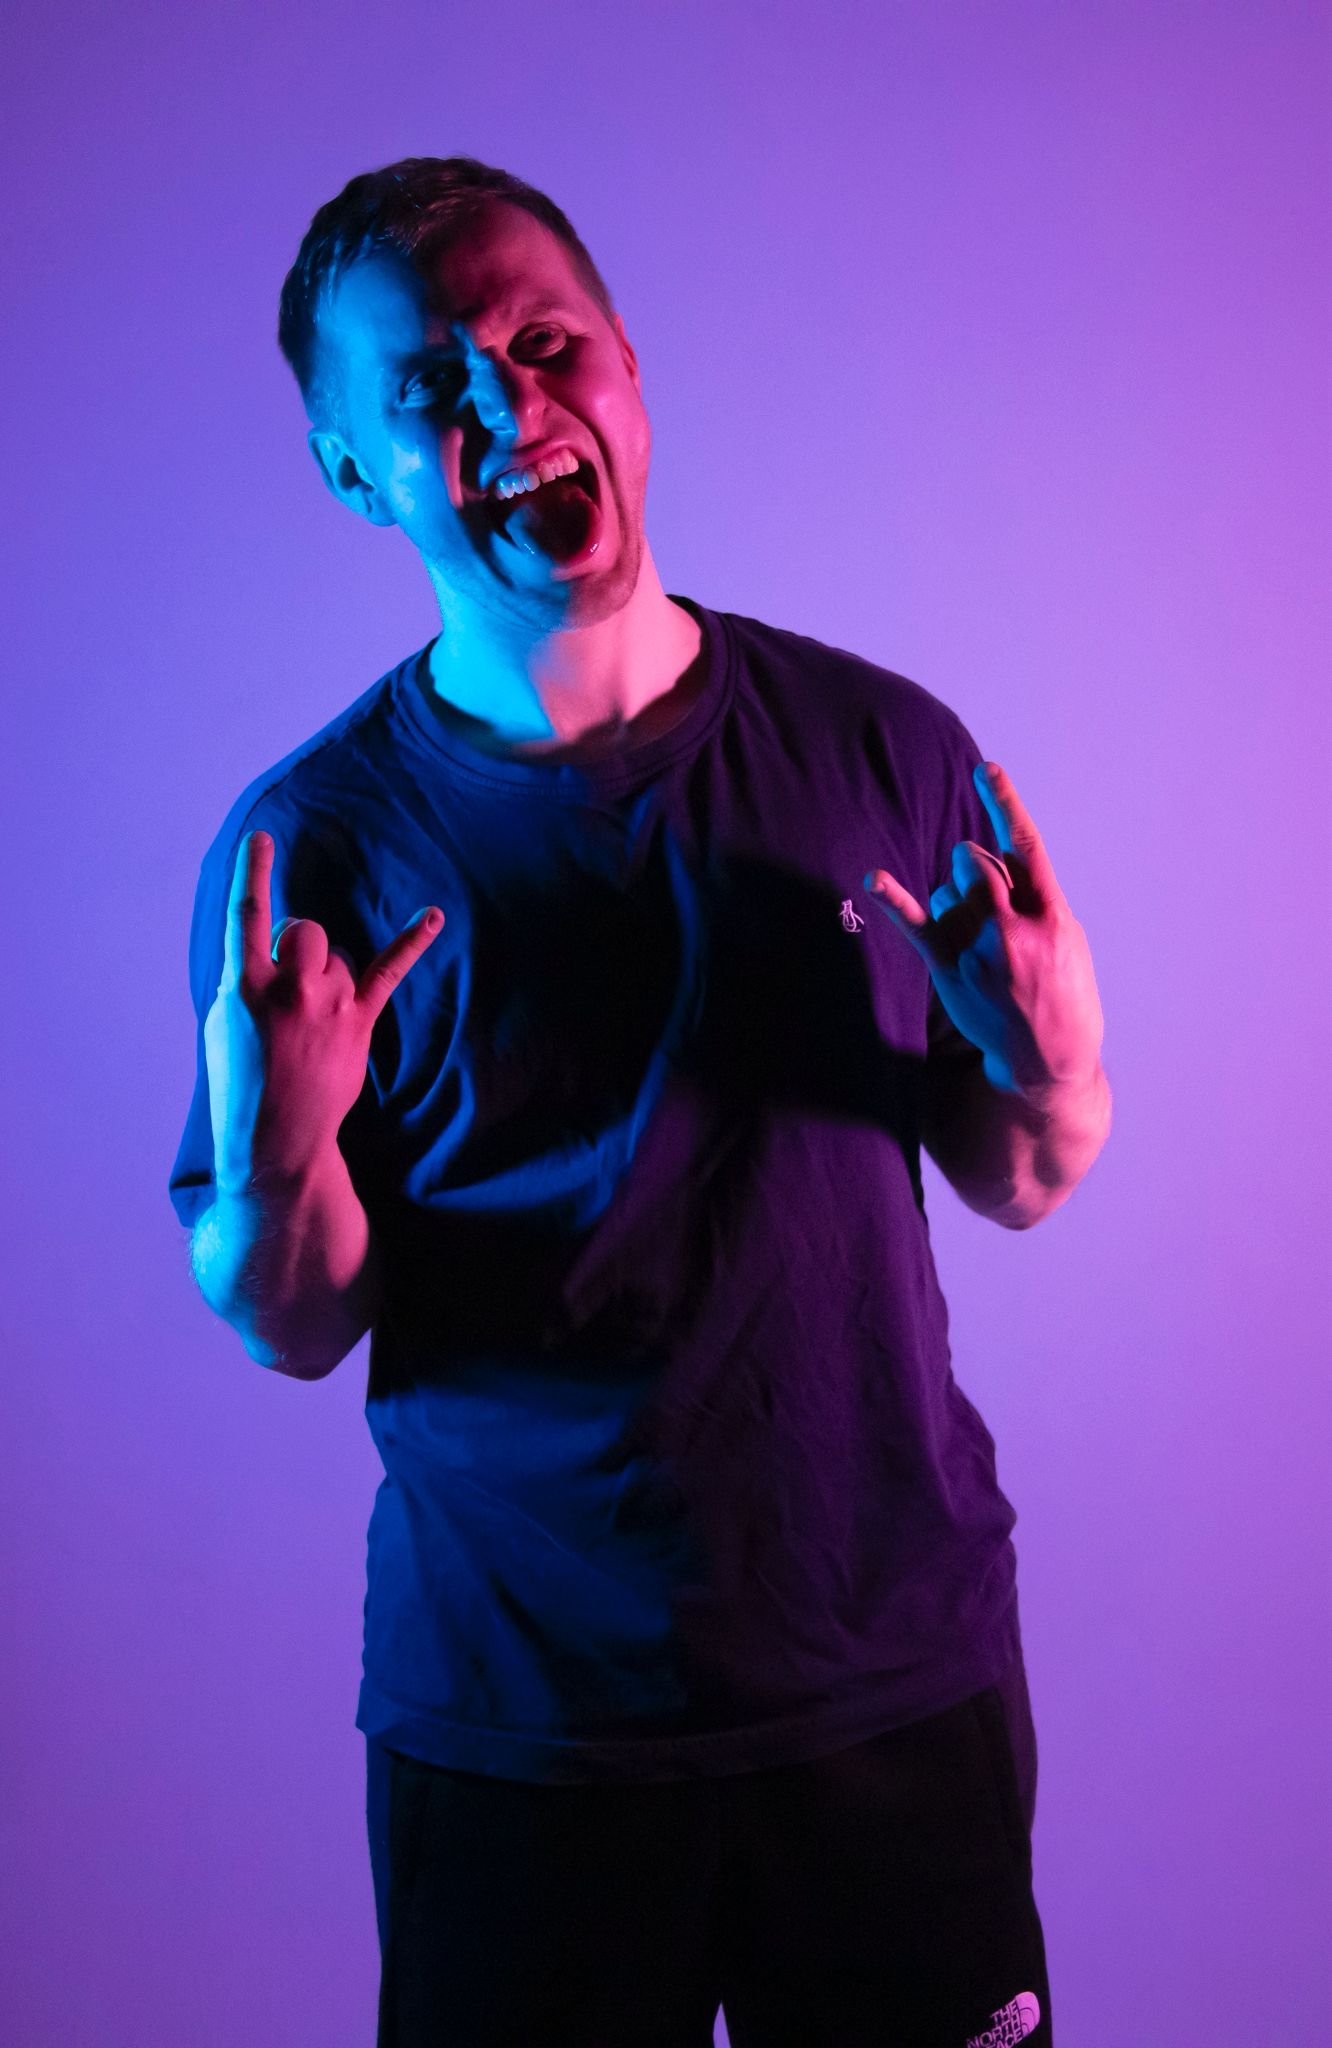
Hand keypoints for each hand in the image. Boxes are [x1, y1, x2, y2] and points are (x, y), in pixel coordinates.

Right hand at [203, 830, 443, 1192]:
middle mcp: (291, 988)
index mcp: (246, 986)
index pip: (247, 916)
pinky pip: (389, 971)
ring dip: (330, 975)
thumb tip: (272, 952)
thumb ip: (247, 980)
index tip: (261, 838)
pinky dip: (412, 941)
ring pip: (339, 957)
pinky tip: (434, 916)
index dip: (251, 873)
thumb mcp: (224, 1024)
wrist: (277, 1137)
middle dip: (300, 943)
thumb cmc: (242, 1081)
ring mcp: (329, 1004)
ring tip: (314, 1020)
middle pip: (306, 930)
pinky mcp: (358, 1022)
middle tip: (292, 981)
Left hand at [864, 761, 1104, 1096]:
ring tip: (982, 941)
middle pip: (972, 861)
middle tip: (987, 897)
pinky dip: (893, 899)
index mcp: (1052, 916)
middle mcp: (1013, 930)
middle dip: (971, 864)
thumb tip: (993, 854)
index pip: (1024, 847)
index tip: (985, 770)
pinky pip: (916, 925)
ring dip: (955, 900)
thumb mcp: (1067, 937)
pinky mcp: (949, 971)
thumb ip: (1034, 894)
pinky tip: (873, 878)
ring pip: (947, 889)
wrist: (1049, 1060)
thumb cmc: (1063, 991)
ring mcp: (978, 951)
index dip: (1004, 803)